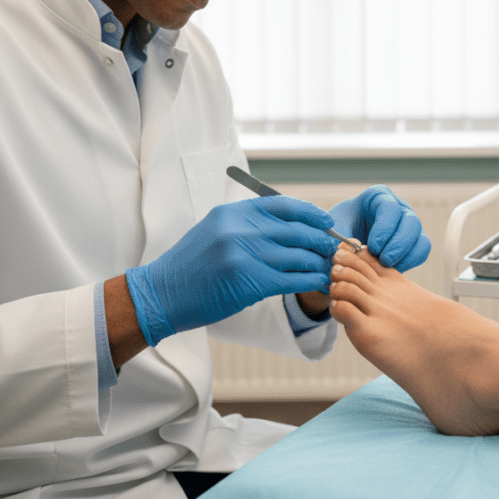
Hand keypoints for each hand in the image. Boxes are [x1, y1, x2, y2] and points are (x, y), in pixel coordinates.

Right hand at [126, 197, 337, 345]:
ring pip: (298, 256)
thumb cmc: (192, 264)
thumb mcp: (216, 229)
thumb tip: (289, 223)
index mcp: (234, 212)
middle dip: (321, 239)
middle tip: (336, 248)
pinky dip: (310, 281)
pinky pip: (291, 279)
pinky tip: (319, 283)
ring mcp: (245, 255)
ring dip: (319, 263)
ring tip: (331, 267)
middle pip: (296, 230)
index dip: (310, 213)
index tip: (325, 221)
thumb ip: (248, 223)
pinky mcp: (250, 282)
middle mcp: (241, 229)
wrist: (162, 293)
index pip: (283, 205)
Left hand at [329, 186, 430, 271]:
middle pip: (411, 221)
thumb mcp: (333, 233)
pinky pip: (421, 251)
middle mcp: (398, 208)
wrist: (341, 248)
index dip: (384, 228)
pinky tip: (392, 272)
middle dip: (398, 244)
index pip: (390, 207)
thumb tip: (345, 248)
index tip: (371, 247)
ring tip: (386, 269)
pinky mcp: (413, 243)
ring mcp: (408, 226)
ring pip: (420, 238)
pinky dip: (410, 263)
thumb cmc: (336, 234)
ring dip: (405, 255)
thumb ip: (338, 239)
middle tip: (383, 261)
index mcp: (377, 197)